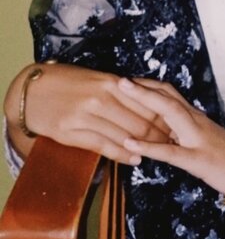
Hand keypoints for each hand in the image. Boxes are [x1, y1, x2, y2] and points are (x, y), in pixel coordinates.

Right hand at [6, 62, 172, 163]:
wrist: (33, 92)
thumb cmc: (67, 82)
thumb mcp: (97, 79)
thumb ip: (120, 89)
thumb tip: (146, 98)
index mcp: (110, 83)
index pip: (146, 101)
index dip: (164, 115)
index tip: (178, 122)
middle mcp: (101, 99)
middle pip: (140, 121)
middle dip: (160, 133)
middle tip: (175, 141)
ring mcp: (86, 117)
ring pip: (125, 135)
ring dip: (145, 146)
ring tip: (160, 152)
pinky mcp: (73, 134)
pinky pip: (104, 147)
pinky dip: (123, 154)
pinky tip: (135, 159)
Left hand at [117, 78, 224, 197]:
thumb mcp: (205, 142)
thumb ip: (186, 135)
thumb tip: (163, 132)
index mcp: (195, 119)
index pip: (169, 94)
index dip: (148, 85)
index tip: (126, 80)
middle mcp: (195, 122)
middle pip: (166, 96)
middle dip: (141, 85)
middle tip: (117, 78)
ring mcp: (196, 139)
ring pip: (168, 113)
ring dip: (143, 100)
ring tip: (121, 91)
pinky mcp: (198, 160)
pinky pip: (170, 152)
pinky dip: (148, 146)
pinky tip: (129, 144)